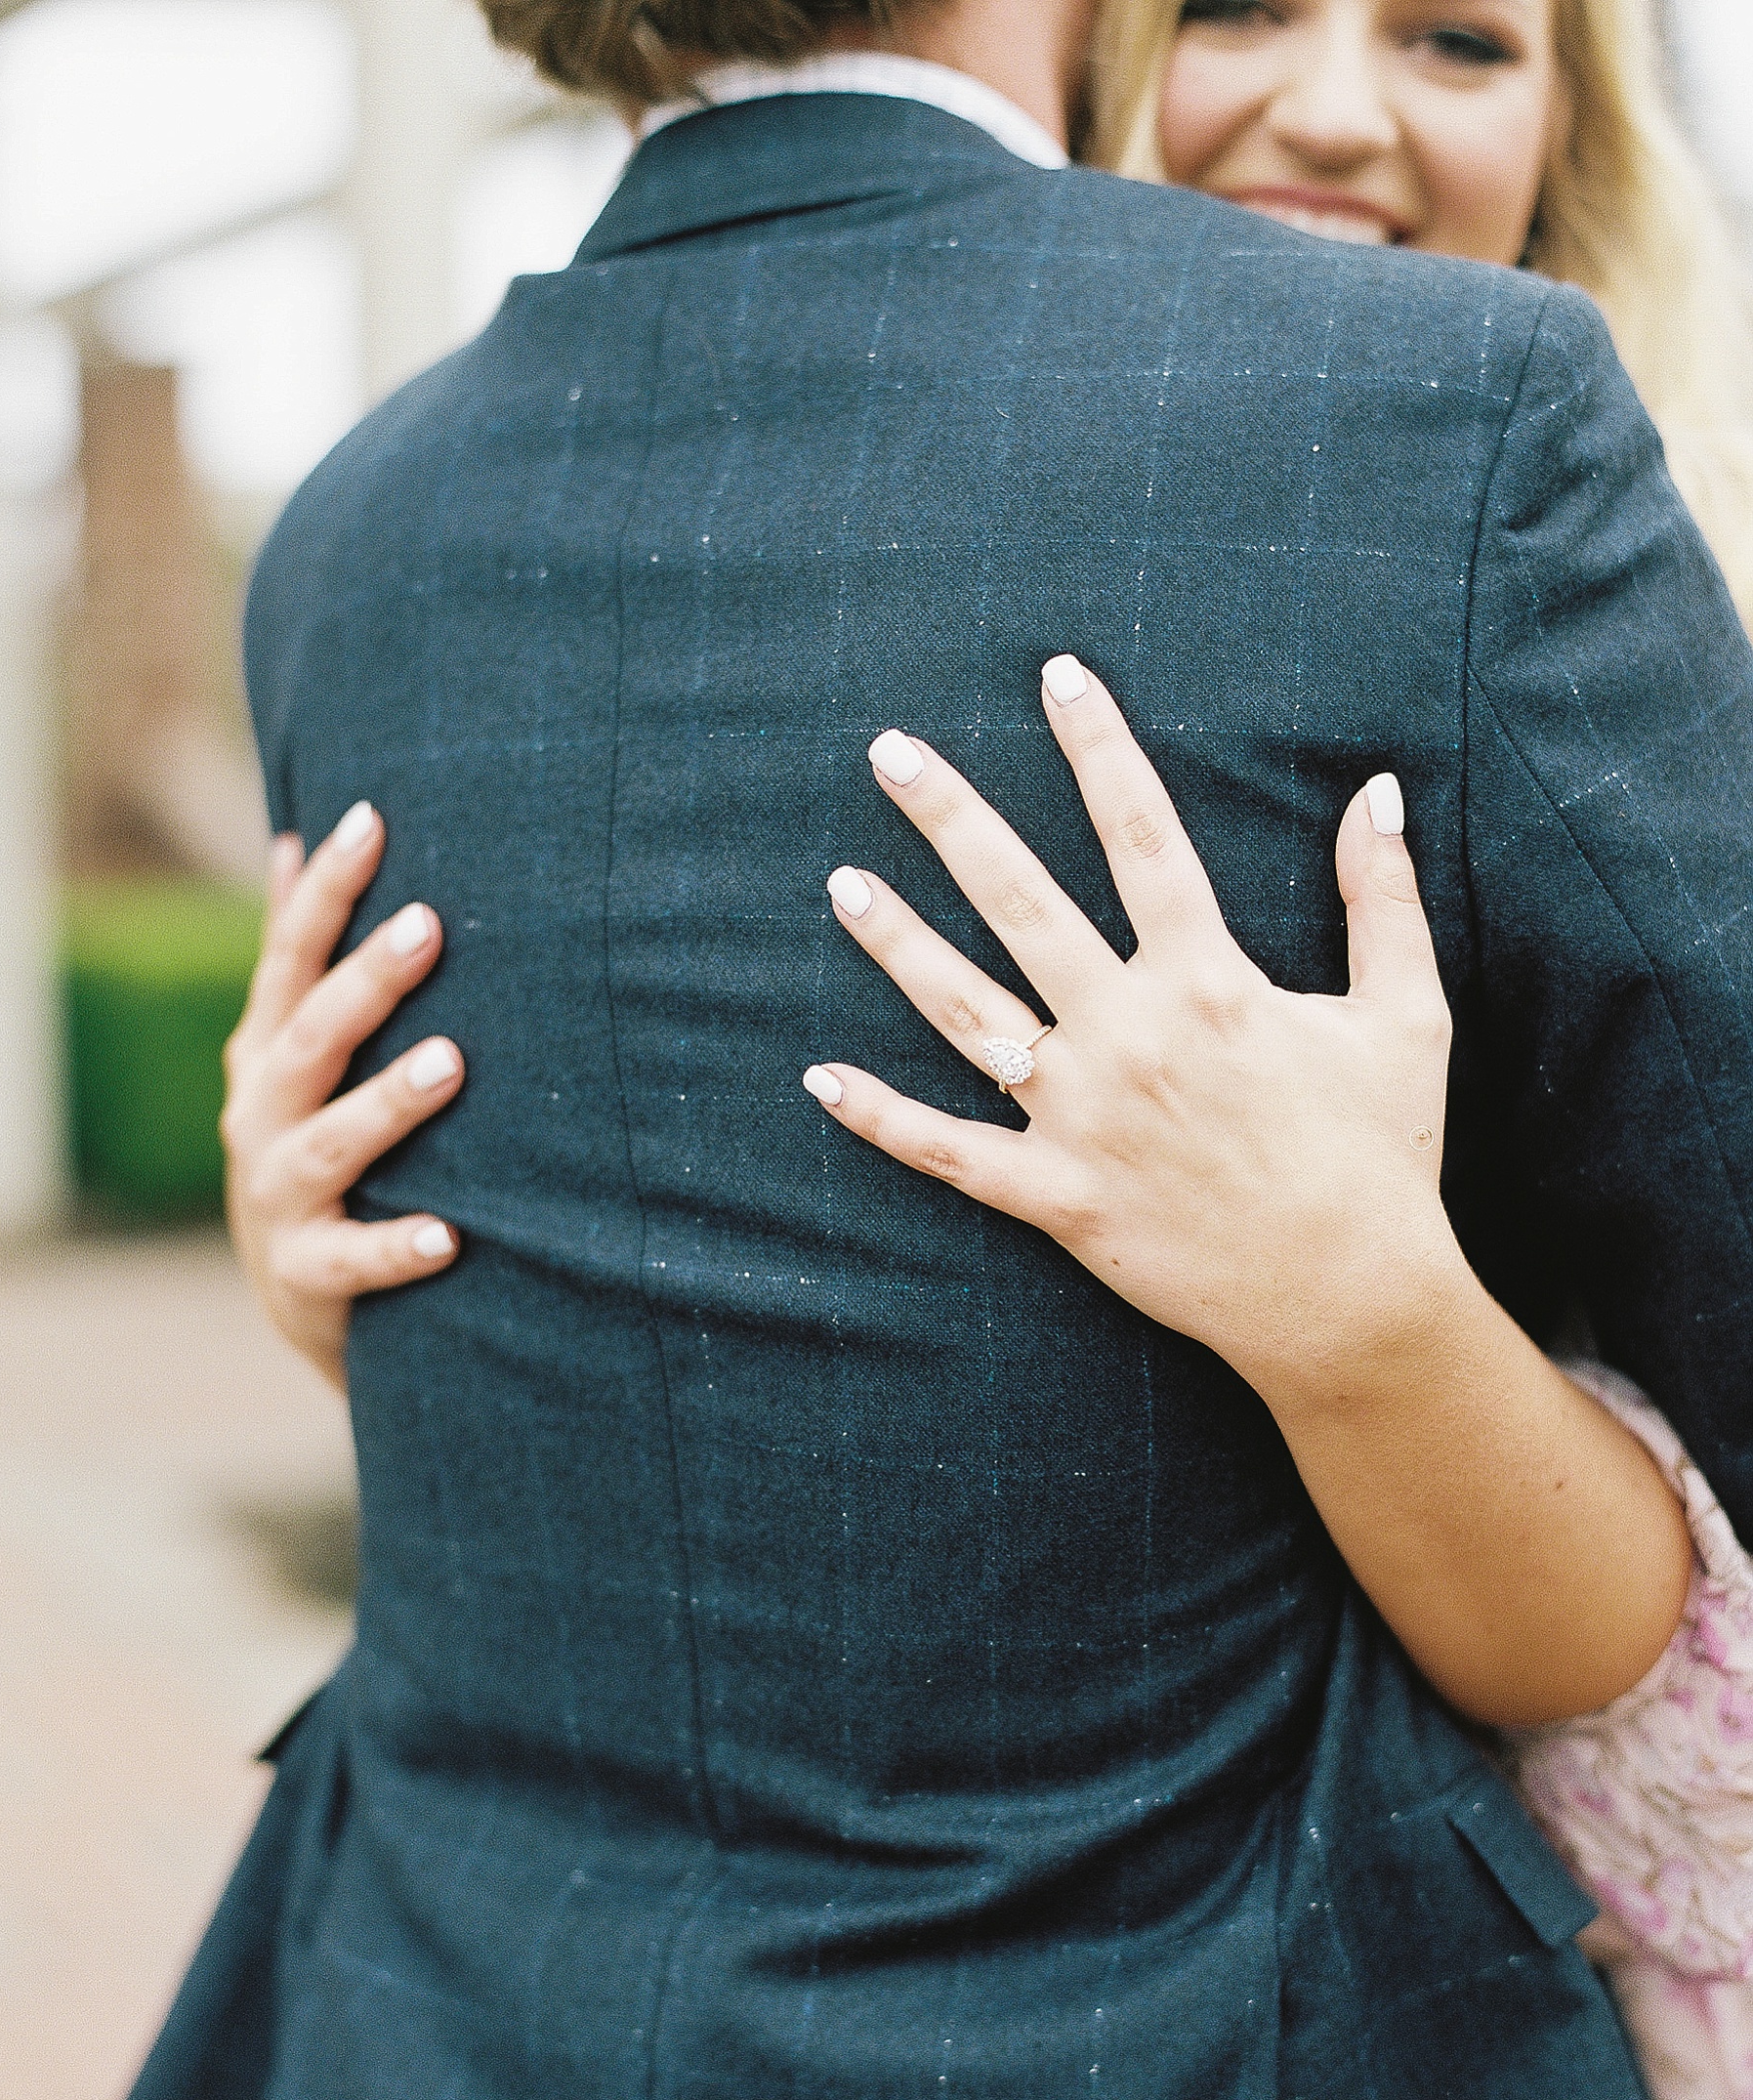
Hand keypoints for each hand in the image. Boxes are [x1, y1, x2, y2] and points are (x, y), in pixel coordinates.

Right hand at [222, 803, 464, 1393]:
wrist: (300, 1295)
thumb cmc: (319, 1149)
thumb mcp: (295, 1056)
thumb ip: (298, 964)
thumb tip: (293, 841)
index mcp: (267, 1054)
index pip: (291, 957)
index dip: (325, 890)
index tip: (372, 819)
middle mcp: (261, 1116)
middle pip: (311, 1038)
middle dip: (366, 981)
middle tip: (428, 926)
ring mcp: (279, 1195)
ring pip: (332, 1142)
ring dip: (389, 1103)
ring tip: (450, 1062)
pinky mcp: (309, 1273)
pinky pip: (356, 1260)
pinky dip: (399, 1247)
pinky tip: (449, 1235)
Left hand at [804, 656, 1461, 1410]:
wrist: (1350, 1300)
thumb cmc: (1380, 1158)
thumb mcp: (1403, 1017)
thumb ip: (1385, 899)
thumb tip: (1377, 790)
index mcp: (1210, 981)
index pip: (1143, 833)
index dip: (1098, 746)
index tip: (1056, 675)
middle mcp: (1130, 1034)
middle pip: (1021, 900)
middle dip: (951, 818)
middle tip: (888, 751)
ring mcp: (1081, 1116)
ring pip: (965, 1012)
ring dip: (898, 943)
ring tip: (841, 881)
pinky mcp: (1056, 1196)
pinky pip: (950, 1152)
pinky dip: (882, 1119)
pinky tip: (820, 1078)